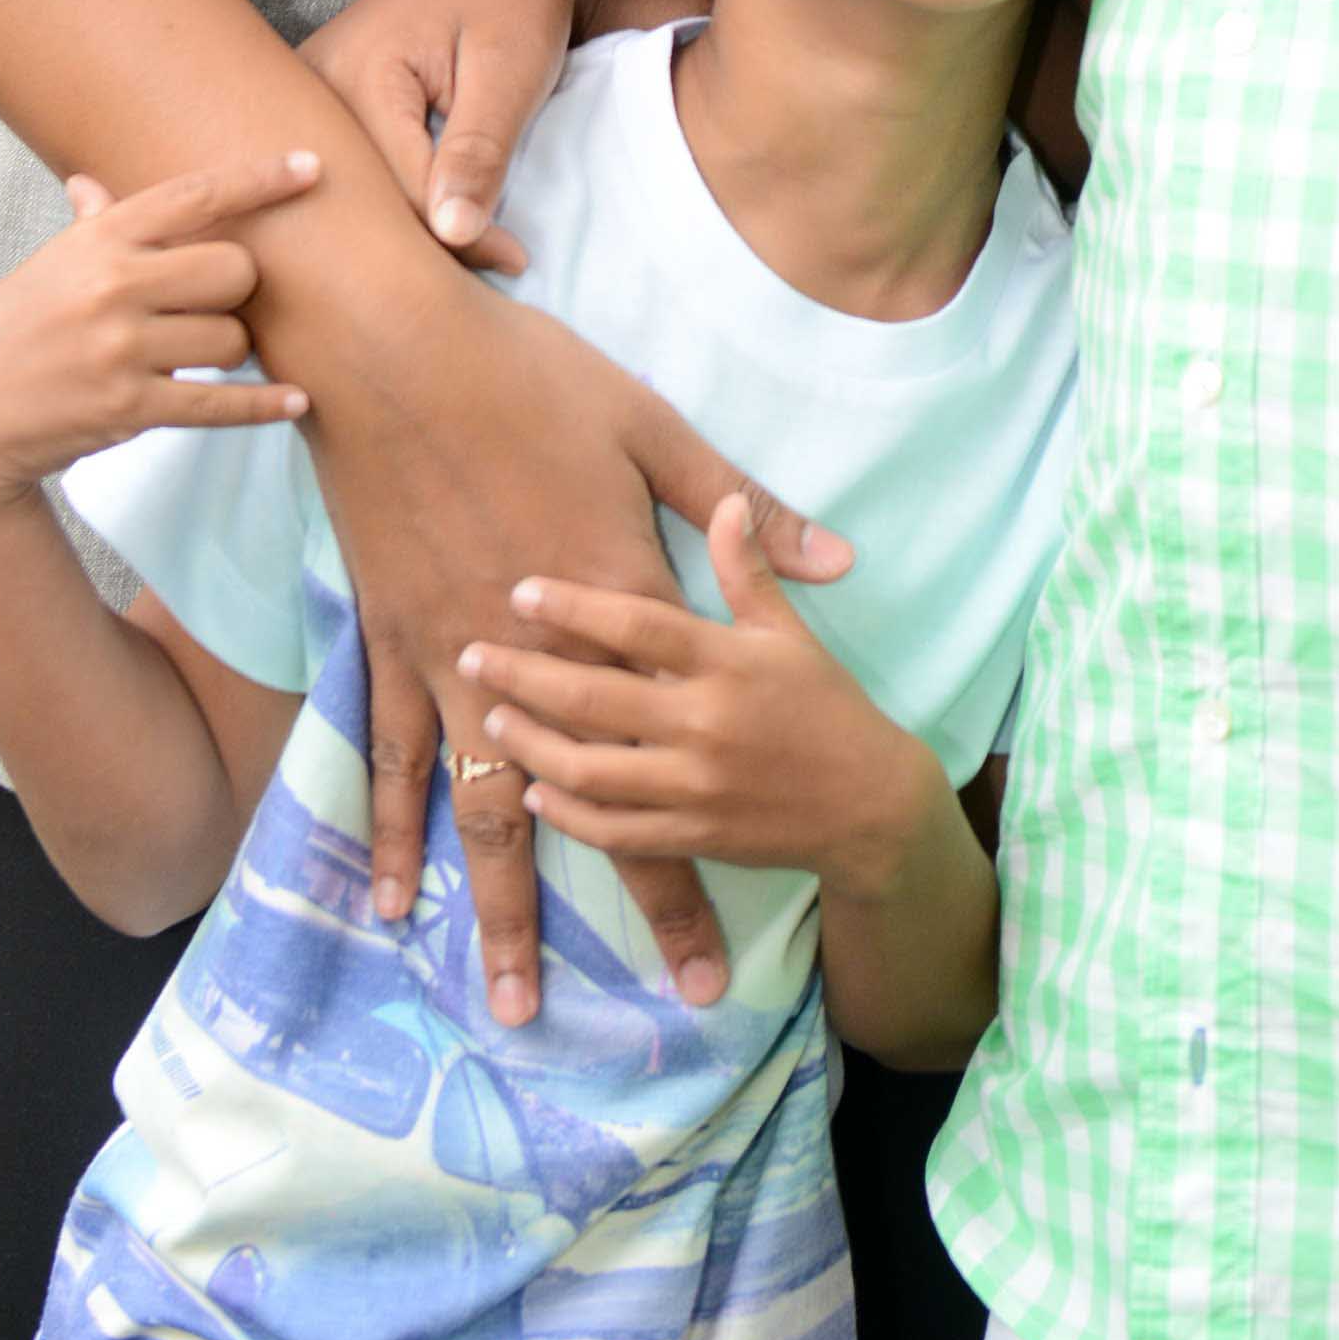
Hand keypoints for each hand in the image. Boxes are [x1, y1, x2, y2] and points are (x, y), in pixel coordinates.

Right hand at [0, 151, 320, 517]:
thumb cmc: (12, 330)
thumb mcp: (47, 267)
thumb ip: (89, 226)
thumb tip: (92, 182)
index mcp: (98, 240)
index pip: (195, 195)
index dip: (259, 180)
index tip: (310, 167)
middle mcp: (112, 286)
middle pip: (234, 268)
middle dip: (238, 288)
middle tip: (214, 304)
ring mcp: (121, 350)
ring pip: (231, 339)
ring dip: (229, 350)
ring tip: (196, 355)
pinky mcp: (129, 410)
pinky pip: (219, 405)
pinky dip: (264, 405)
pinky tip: (296, 401)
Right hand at [297, 294, 851, 1028]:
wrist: (391, 355)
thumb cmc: (526, 378)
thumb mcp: (649, 429)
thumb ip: (739, 509)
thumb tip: (837, 563)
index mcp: (617, 603)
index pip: (676, 751)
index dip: (700, 853)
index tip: (729, 940)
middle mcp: (539, 660)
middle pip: (593, 807)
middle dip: (639, 905)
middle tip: (674, 995)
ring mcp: (453, 659)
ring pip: (487, 809)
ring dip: (502, 909)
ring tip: (512, 1001)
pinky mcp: (394, 642)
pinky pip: (393, 757)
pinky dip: (389, 833)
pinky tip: (387, 901)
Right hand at [298, 0, 681, 263]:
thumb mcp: (509, 70)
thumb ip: (478, 151)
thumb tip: (453, 236)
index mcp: (354, 73)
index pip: (400, 192)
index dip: (461, 239)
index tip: (519, 263)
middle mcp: (313, 85)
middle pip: (362, 198)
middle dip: (420, 248)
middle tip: (485, 279)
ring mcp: (311, 94)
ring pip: (353, 191)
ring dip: (402, 231)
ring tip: (457, 265)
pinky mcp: (326, 102)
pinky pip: (352, 170)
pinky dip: (391, 203)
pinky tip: (425, 229)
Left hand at [460, 492, 936, 897]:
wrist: (868, 806)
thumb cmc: (825, 704)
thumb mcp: (790, 632)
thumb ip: (746, 571)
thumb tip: (728, 502)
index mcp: (728, 662)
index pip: (638, 624)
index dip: (575, 606)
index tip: (519, 589)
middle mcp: (705, 723)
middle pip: (595, 698)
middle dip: (524, 676)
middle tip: (471, 653)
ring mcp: (694, 787)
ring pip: (591, 770)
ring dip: (532, 745)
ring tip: (491, 721)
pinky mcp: (692, 837)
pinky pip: (614, 831)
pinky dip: (567, 814)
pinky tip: (535, 792)